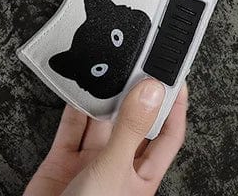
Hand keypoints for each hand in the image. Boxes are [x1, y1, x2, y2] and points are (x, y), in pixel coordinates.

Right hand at [24, 79, 187, 195]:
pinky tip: (77, 88)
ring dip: (102, 98)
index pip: (168, 134)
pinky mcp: (62, 161)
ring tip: (106, 69)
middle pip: (132, 122)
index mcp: (142, 176)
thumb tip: (153, 90)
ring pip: (100, 121)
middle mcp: (118, 167)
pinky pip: (71, 127)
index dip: (174, 106)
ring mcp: (90, 164)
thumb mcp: (115, 170)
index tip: (174, 74)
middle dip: (133, 94)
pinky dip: (73, 106)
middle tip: (135, 61)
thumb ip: (131, 129)